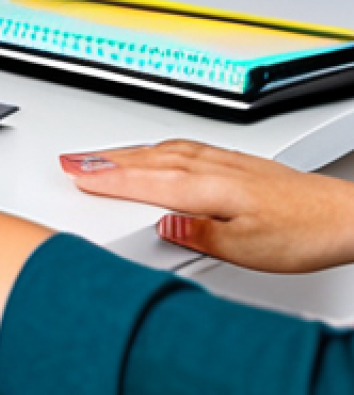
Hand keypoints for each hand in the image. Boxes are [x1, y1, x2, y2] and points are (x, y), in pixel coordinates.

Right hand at [60, 140, 353, 271]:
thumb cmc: (302, 233)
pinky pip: (177, 146)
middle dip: (101, 159)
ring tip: (93, 156)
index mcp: (207, 188)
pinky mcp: (231, 160)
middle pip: (144, 159)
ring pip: (158, 149)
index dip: (106, 179)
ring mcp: (220, 160)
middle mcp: (210, 167)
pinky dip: (151, 147)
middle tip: (68, 160)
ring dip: (122, 151)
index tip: (75, 176)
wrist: (342, 216)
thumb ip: (202, 233)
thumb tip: (163, 222)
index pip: (144, 181)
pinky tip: (148, 151)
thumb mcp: (250, 248)